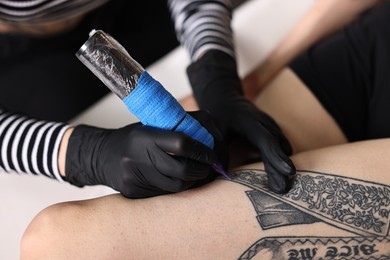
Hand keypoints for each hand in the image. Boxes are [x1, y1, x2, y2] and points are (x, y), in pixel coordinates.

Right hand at [64, 111, 220, 198]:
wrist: (102, 156)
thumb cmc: (134, 139)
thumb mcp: (154, 125)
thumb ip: (182, 128)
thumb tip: (213, 140)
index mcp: (145, 136)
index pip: (182, 143)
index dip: (203, 150)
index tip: (212, 153)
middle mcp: (138, 157)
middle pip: (183, 169)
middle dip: (203, 169)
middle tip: (210, 166)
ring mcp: (135, 178)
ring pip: (178, 186)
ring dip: (194, 181)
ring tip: (197, 173)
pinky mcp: (135, 193)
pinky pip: (166, 195)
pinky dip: (180, 188)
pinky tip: (181, 181)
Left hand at [187, 50, 295, 192]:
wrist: (225, 98)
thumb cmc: (218, 114)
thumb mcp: (213, 128)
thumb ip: (218, 148)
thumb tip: (220, 172)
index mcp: (249, 121)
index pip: (266, 140)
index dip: (276, 157)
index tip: (288, 172)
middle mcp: (264, 122)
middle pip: (276, 146)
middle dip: (281, 167)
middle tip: (283, 189)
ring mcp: (270, 126)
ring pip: (281, 147)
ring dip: (282, 166)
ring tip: (282, 187)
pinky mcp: (272, 131)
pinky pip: (279, 146)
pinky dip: (279, 159)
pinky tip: (280, 175)